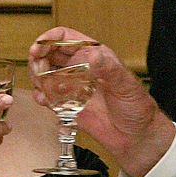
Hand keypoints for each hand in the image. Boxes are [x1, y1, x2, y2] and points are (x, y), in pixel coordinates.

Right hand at [30, 27, 175, 176]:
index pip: (67, 38)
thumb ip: (109, 69)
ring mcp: (74, 87)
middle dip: (39, 59)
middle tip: (38, 69)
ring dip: (38, 78)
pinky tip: (45, 100)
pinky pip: (48, 97)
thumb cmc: (137, 108)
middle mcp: (82, 69)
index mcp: (96, 56)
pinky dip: (42, 97)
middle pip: (50, 54)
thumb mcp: (125, 85)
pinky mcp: (68, 106)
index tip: (38, 47)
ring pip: (46, 74)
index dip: (49, 39)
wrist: (137, 138)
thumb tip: (93, 55)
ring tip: (42, 85)